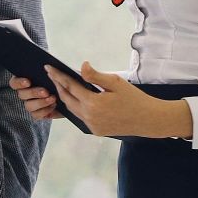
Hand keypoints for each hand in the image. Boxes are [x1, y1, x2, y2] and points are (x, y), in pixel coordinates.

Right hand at [9, 75, 62, 119]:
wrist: (67, 96)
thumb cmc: (58, 82)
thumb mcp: (54, 74)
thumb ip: (49, 71)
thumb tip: (48, 67)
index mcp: (25, 81)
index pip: (14, 83)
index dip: (19, 83)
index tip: (28, 82)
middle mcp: (26, 93)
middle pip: (21, 95)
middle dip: (33, 93)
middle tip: (45, 92)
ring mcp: (30, 104)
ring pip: (28, 106)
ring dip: (40, 103)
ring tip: (53, 99)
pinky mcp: (37, 113)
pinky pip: (36, 115)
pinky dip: (45, 111)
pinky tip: (53, 106)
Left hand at [42, 62, 194, 138]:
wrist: (149, 120)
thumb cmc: (134, 98)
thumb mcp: (116, 82)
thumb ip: (95, 75)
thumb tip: (81, 66)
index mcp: (93, 103)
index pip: (69, 86)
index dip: (58, 76)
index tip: (48, 67)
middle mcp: (89, 116)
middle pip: (67, 99)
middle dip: (58, 86)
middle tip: (52, 74)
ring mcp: (92, 126)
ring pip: (72, 109)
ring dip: (66, 97)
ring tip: (62, 85)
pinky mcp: (96, 131)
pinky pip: (81, 117)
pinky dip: (76, 107)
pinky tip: (75, 99)